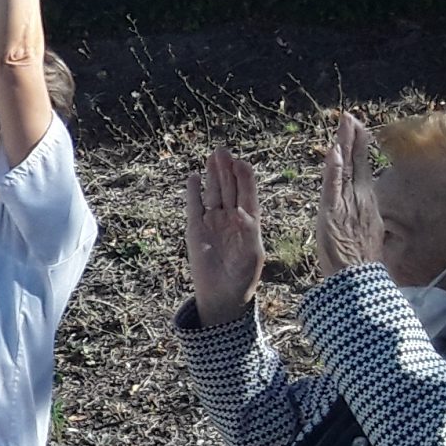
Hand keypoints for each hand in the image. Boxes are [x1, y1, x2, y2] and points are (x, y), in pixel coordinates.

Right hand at [186, 149, 266, 327]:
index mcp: (249, 222)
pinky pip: (194, 207)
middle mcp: (230, 218)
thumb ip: (249, 232)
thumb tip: (243, 212)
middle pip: (229, 188)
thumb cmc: (243, 277)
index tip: (241, 162)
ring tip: (211, 157)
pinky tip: (193, 178)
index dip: (244, 177)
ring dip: (212, 175)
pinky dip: (193, 193)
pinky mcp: (195, 230)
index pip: (247, 193)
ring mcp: (212, 222)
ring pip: (212, 193)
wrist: (222, 295)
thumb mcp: (252, 255)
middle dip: (226, 169)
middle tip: (222, 150)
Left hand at [317, 113, 384, 277]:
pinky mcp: (333, 212)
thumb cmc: (357, 261)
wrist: (356, 278)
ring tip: (345, 122)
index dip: (359, 150)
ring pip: (346, 169)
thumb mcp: (362, 232)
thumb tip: (364, 211)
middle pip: (357, 163)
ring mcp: (347, 204)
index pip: (362, 170)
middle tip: (350, 116)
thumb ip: (361, 217)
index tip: (359, 130)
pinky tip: (334, 151)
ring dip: (345, 144)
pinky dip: (334, 169)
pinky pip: (333, 186)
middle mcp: (359, 199)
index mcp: (365, 203)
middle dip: (354, 139)